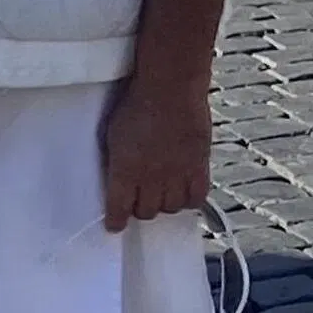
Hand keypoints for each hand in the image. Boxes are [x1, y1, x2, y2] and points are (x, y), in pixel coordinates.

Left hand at [101, 72, 211, 231]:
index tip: (115, 224)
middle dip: (140, 209)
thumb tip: (117, 174)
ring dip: (165, 204)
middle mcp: (150, 179)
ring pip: (171, 208)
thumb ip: (117, 159)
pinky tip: (184, 191)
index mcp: (124, 171)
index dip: (116, 221)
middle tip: (140, 200)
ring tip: (163, 192)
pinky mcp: (198, 167)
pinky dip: (190, 199)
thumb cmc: (137, 102)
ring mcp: (176, 175)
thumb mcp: (113, 133)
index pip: (118, 210)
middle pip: (146, 213)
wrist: (170, 87)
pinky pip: (196, 198)